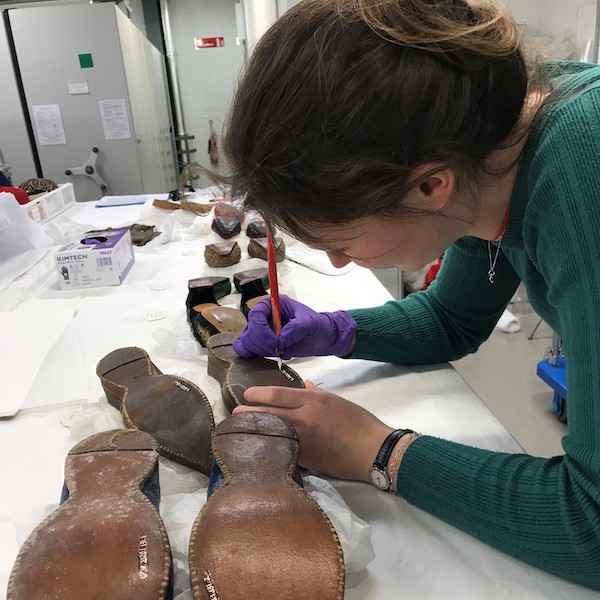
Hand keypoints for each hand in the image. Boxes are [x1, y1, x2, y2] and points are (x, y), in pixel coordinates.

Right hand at [232, 296, 356, 358]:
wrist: (321, 337)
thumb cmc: (317, 324)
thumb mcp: (309, 322)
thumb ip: (295, 328)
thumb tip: (280, 339)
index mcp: (273, 304)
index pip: (256, 314)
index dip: (261, 330)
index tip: (274, 342)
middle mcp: (264, 316)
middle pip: (249, 330)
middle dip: (263, 343)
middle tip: (279, 349)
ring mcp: (261, 330)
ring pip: (247, 341)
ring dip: (261, 350)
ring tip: (280, 351)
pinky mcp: (261, 343)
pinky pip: (246, 349)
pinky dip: (254, 354)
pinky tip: (269, 355)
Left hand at [233, 381, 393, 481]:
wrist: (373, 450)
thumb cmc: (359, 421)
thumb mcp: (337, 400)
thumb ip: (318, 393)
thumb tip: (307, 385)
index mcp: (313, 401)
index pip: (278, 394)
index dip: (258, 394)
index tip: (247, 395)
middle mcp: (304, 419)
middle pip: (268, 414)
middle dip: (249, 414)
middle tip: (235, 414)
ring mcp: (303, 441)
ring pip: (271, 434)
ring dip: (255, 432)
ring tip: (242, 432)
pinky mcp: (306, 460)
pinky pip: (283, 451)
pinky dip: (271, 449)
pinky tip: (260, 450)